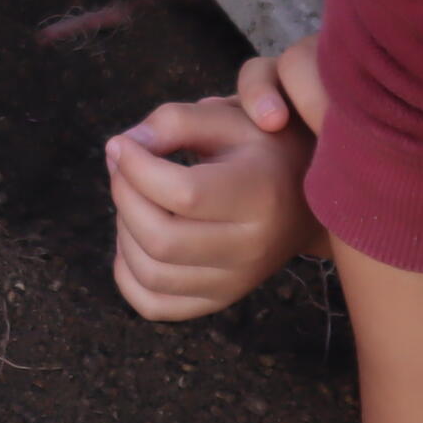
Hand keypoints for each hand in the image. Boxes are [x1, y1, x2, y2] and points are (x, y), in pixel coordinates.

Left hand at [104, 89, 320, 320]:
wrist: (303, 199)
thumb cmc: (258, 149)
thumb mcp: (227, 118)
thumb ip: (172, 122)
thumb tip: (120, 150)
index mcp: (260, 196)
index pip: (183, 194)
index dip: (135, 166)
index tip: (122, 144)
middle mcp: (252, 249)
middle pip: (160, 238)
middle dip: (124, 195)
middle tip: (122, 167)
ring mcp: (236, 283)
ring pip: (150, 273)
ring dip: (123, 230)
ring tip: (135, 199)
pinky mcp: (218, 300)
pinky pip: (154, 304)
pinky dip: (127, 272)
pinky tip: (135, 236)